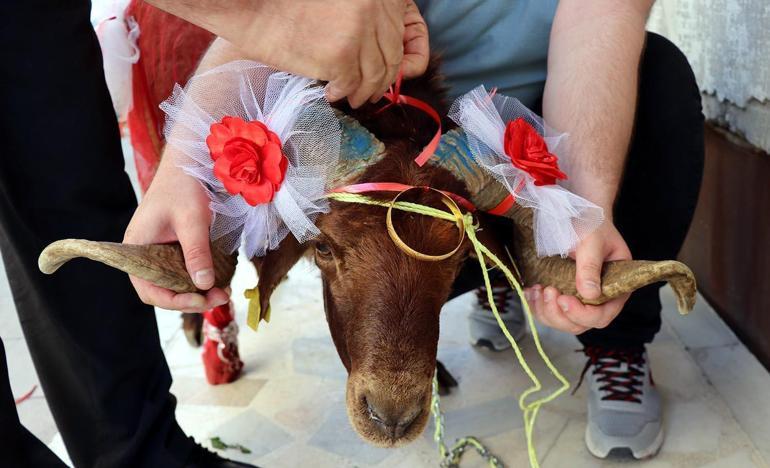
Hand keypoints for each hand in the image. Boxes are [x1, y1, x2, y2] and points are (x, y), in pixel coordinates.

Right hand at [124, 157, 229, 311]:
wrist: (188, 164)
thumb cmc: (184, 187)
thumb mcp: (192, 220)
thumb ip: (197, 252)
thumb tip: (204, 285)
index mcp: (136, 249)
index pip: (149, 290)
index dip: (174, 301)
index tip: (201, 300)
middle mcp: (144, 255)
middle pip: (163, 290)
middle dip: (192, 299)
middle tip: (221, 297)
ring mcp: (159, 252)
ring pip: (176, 283)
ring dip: (199, 291)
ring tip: (224, 291)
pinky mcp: (174, 249)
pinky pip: (185, 271)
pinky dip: (202, 278)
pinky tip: (222, 278)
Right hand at [232, 0, 428, 107]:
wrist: (255, 10)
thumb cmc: (291, 5)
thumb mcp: (339, 2)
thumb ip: (364, 18)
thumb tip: (382, 49)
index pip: (395, 33)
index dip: (392, 57)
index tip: (385, 70)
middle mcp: (372, 8)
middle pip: (390, 55)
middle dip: (382, 79)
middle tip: (371, 91)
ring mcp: (358, 32)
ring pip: (374, 75)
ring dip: (365, 91)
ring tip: (354, 98)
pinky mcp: (341, 56)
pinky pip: (351, 84)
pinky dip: (342, 93)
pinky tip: (331, 94)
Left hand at [525, 221, 631, 334]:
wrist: (579, 217)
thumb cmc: (592, 225)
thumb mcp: (591, 241)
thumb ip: (590, 266)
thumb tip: (589, 294)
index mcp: (615, 287)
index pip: (603, 315)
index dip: (583, 314)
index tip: (564, 299)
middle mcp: (599, 298)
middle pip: (580, 324)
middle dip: (560, 314)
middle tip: (548, 291)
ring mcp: (580, 299)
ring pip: (563, 322)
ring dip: (546, 312)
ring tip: (538, 290)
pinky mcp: (563, 295)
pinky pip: (549, 312)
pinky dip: (537, 306)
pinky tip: (531, 291)